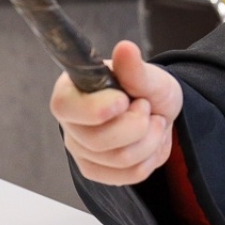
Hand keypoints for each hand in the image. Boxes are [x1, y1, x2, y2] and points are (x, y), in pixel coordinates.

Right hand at [51, 40, 182, 184]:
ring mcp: (81, 151)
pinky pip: (129, 175)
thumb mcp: (148, 75)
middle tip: (146, 106)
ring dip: (150, 138)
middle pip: (98, 141)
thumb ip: (134, 68)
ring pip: (120, 159)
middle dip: (137, 124)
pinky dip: (151, 157)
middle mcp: (70, 124)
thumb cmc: (146, 88)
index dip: (97, 109)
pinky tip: (151, 141)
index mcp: (70, 92)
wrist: (159, 111)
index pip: (66, 108)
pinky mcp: (97, 171)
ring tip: (152, 121)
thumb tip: (125, 48)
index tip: (124, 100)